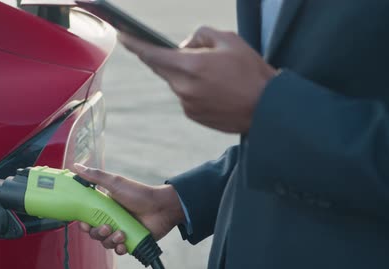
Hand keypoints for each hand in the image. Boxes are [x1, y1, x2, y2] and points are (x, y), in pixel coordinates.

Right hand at [73, 163, 185, 254]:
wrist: (162, 207)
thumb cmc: (139, 193)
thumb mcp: (116, 183)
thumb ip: (95, 176)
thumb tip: (75, 165)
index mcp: (104, 208)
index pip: (87, 219)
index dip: (84, 224)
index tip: (85, 224)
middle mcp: (111, 220)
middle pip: (95, 233)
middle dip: (98, 233)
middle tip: (108, 227)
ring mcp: (120, 232)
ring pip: (106, 243)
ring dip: (111, 240)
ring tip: (121, 234)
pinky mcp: (130, 242)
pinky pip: (119, 250)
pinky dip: (120, 249)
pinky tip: (124, 244)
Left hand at [118, 26, 276, 132]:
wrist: (266, 109)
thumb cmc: (251, 72)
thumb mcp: (229, 39)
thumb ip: (200, 35)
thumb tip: (183, 45)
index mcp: (190, 66)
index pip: (151, 53)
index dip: (133, 43)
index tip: (121, 35)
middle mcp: (183, 87)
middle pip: (162, 67)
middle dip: (167, 56)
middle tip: (185, 51)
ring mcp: (186, 103)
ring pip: (176, 81)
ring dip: (186, 73)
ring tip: (215, 73)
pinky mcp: (192, 114)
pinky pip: (185, 95)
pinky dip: (194, 87)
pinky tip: (216, 88)